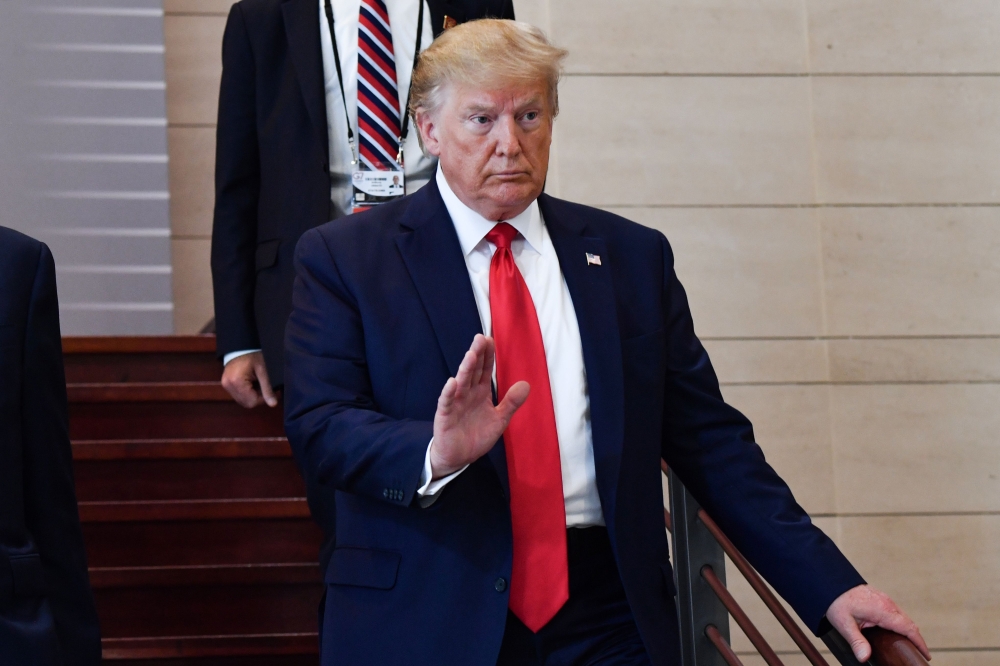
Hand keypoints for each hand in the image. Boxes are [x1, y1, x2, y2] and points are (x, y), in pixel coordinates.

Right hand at [221, 351, 277, 407]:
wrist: (241, 346)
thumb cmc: (253, 355)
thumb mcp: (263, 370)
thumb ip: (267, 388)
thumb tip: (273, 405)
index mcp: (236, 382)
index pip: (252, 402)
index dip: (263, 398)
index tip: (269, 389)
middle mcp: (228, 386)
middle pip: (246, 403)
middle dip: (257, 397)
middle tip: (263, 385)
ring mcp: (225, 386)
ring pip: (242, 401)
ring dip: (252, 395)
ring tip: (257, 382)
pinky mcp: (226, 384)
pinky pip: (238, 395)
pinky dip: (246, 393)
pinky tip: (251, 383)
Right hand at [430, 334, 528, 478]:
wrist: (459, 457)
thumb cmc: (477, 436)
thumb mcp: (500, 420)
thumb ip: (511, 402)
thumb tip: (526, 384)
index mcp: (480, 392)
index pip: (484, 369)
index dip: (487, 355)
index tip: (490, 339)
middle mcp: (467, 394)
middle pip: (472, 371)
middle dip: (477, 355)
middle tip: (480, 338)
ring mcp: (455, 403)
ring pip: (461, 383)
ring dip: (465, 369)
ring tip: (471, 355)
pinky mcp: (445, 416)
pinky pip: (447, 402)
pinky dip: (449, 392)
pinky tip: (452, 382)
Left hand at [826, 584, 930, 661]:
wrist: (831, 582)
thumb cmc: (837, 601)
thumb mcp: (844, 624)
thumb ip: (856, 641)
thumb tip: (864, 657)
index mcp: (882, 610)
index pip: (908, 628)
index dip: (920, 642)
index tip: (926, 654)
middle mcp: (887, 603)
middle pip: (909, 623)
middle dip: (916, 639)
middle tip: (918, 653)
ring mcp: (885, 599)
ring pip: (903, 617)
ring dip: (908, 630)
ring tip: (909, 645)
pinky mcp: (881, 598)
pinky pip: (896, 612)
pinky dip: (900, 623)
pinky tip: (895, 631)